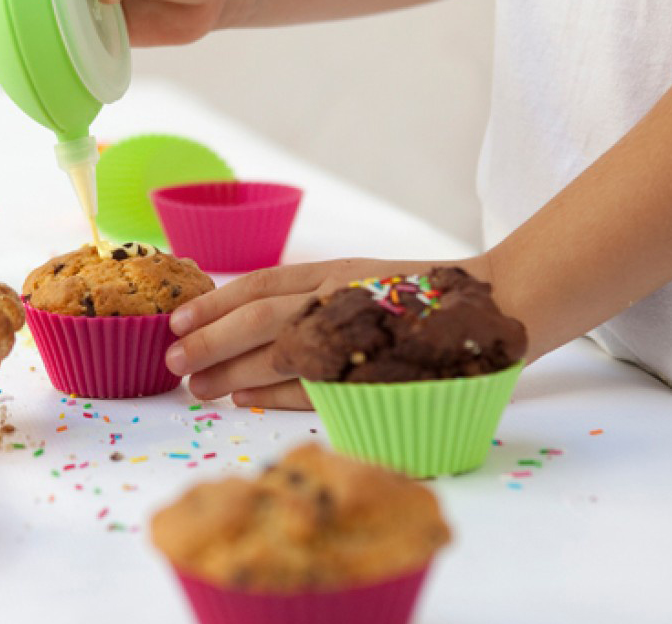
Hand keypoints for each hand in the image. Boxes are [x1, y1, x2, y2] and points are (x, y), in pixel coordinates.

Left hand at [166, 257, 485, 408]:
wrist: (498, 304)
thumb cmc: (421, 294)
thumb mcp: (360, 278)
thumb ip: (311, 294)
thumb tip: (241, 317)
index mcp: (338, 271)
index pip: (262, 283)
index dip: (216, 302)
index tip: (177, 318)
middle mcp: (346, 299)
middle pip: (264, 319)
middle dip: (212, 340)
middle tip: (172, 360)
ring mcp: (365, 336)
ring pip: (285, 353)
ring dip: (233, 372)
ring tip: (195, 388)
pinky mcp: (380, 373)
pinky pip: (319, 387)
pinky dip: (277, 394)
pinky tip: (244, 400)